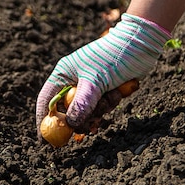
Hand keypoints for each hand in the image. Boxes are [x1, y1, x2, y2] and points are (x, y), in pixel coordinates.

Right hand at [35, 13, 169, 138]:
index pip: (47, 101)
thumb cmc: (113, 55)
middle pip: (67, 111)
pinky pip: (101, 107)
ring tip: (111, 95)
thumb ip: (82, 104)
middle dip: (80, 119)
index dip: (43, 121)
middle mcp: (73, 81)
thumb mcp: (95, 81)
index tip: (45, 141)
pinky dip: (110, 103)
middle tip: (90, 127)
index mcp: (63, 74)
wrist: (140, 43)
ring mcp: (89, 86)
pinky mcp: (103, 90)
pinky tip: (119, 91)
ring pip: (87, 112)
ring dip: (100, 109)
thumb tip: (71, 125)